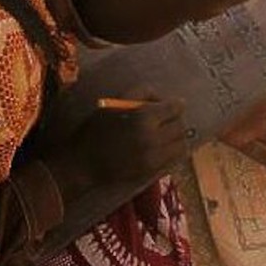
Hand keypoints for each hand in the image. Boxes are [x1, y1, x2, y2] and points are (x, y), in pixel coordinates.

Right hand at [44, 92, 186, 196]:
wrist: (84, 164)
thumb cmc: (95, 130)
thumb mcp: (114, 103)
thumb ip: (140, 93)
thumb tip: (161, 97)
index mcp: (143, 118)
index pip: (174, 109)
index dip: (175, 104)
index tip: (174, 104)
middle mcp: (153, 139)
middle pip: (180, 126)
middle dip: (176, 120)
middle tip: (168, 118)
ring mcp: (154, 158)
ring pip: (181, 145)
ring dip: (178, 137)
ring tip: (167, 134)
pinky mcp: (152, 171)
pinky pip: (174, 159)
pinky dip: (173, 152)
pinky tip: (163, 147)